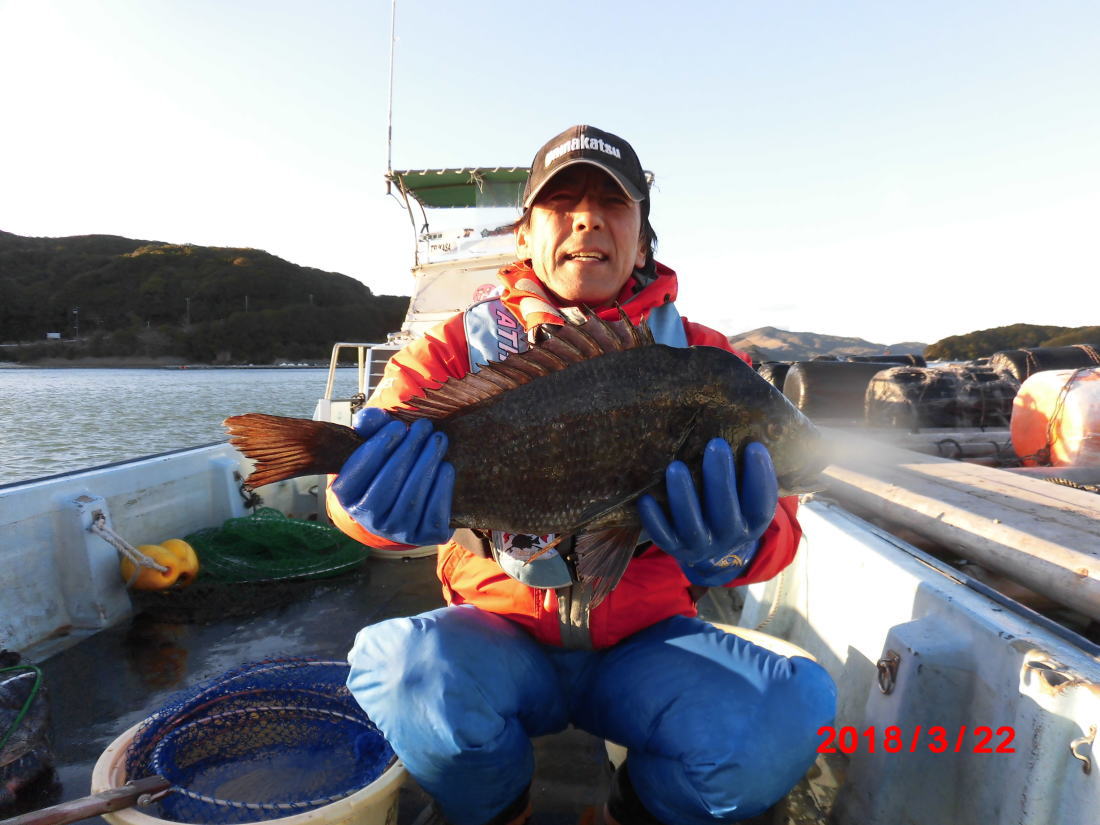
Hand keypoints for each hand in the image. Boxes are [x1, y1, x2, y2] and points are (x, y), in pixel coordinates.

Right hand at [331, 407, 453, 545]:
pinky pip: (434, 515)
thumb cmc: (387, 464)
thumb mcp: (374, 443)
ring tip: (438, 440)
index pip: (358, 471)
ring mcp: (396, 532)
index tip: (398, 426)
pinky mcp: (424, 537)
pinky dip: (442, 489)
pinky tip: (446, 467)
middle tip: (424, 427)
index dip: (379, 447)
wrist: (409, 498)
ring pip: (412, 499)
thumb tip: (370, 417)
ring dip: (428, 464)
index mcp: (347, 496)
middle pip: (387, 484)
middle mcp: (369, 520)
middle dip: (408, 451)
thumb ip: (370, 426)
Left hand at [637, 440, 777, 585]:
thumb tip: (746, 431)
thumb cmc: (732, 510)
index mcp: (751, 525)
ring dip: (683, 495)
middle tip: (716, 444)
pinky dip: (654, 519)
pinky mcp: (675, 548)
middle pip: (725, 511)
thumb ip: (746, 477)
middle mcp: (728, 537)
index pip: (761, 505)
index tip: (754, 447)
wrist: (715, 556)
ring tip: (676, 467)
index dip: (760, 477)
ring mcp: (701, 545)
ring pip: (691, 524)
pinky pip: (663, 536)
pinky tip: (646, 498)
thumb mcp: (746, 500)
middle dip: (720, 478)